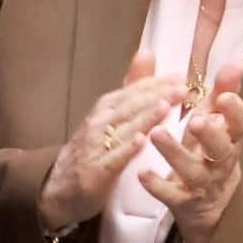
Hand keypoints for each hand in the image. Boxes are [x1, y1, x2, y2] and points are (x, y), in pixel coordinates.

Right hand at [37, 51, 185, 235]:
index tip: (183, 76)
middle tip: (182, 88)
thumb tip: (147, 53)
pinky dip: (126, 150)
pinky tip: (141, 142)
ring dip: (144, 117)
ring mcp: (93, 148)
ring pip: (122, 129)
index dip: (156, 83)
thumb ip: (131, 88)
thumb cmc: (92, 151)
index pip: (132, 91)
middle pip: (129, 107)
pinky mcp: (93, 173)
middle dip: (155, 96)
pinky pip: (111, 159)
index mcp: (104, 109)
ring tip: (165, 107)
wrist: (59, 190)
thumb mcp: (110, 117)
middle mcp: (97, 124)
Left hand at [141, 61, 242, 242]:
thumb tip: (233, 62)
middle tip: (195, 118)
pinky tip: (141, 172)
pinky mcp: (183, 202)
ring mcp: (202, 184)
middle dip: (210, 133)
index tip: (223, 96)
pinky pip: (171, 195)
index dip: (236, 111)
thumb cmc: (208, 153)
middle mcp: (220, 162)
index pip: (242, 124)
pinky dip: (157, 184)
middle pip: (222, 149)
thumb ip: (221, 94)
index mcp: (230, 139)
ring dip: (175, 152)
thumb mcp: (215, 124)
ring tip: (156, 133)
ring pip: (193, 170)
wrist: (209, 206)